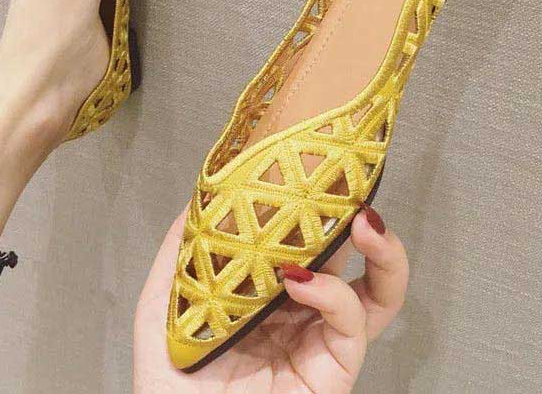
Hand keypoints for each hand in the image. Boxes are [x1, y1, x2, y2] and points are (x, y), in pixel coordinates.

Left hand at [134, 204, 407, 392]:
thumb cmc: (169, 384)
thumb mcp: (160, 309)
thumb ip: (180, 255)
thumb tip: (200, 200)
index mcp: (265, 292)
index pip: (303, 241)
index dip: (314, 207)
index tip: (309, 170)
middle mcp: (298, 312)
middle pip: (348, 258)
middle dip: (358, 217)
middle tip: (352, 185)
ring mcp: (318, 340)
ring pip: (375, 292)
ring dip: (381, 251)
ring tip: (366, 222)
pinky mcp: (332, 372)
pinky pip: (350, 325)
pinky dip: (334, 294)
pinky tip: (303, 280)